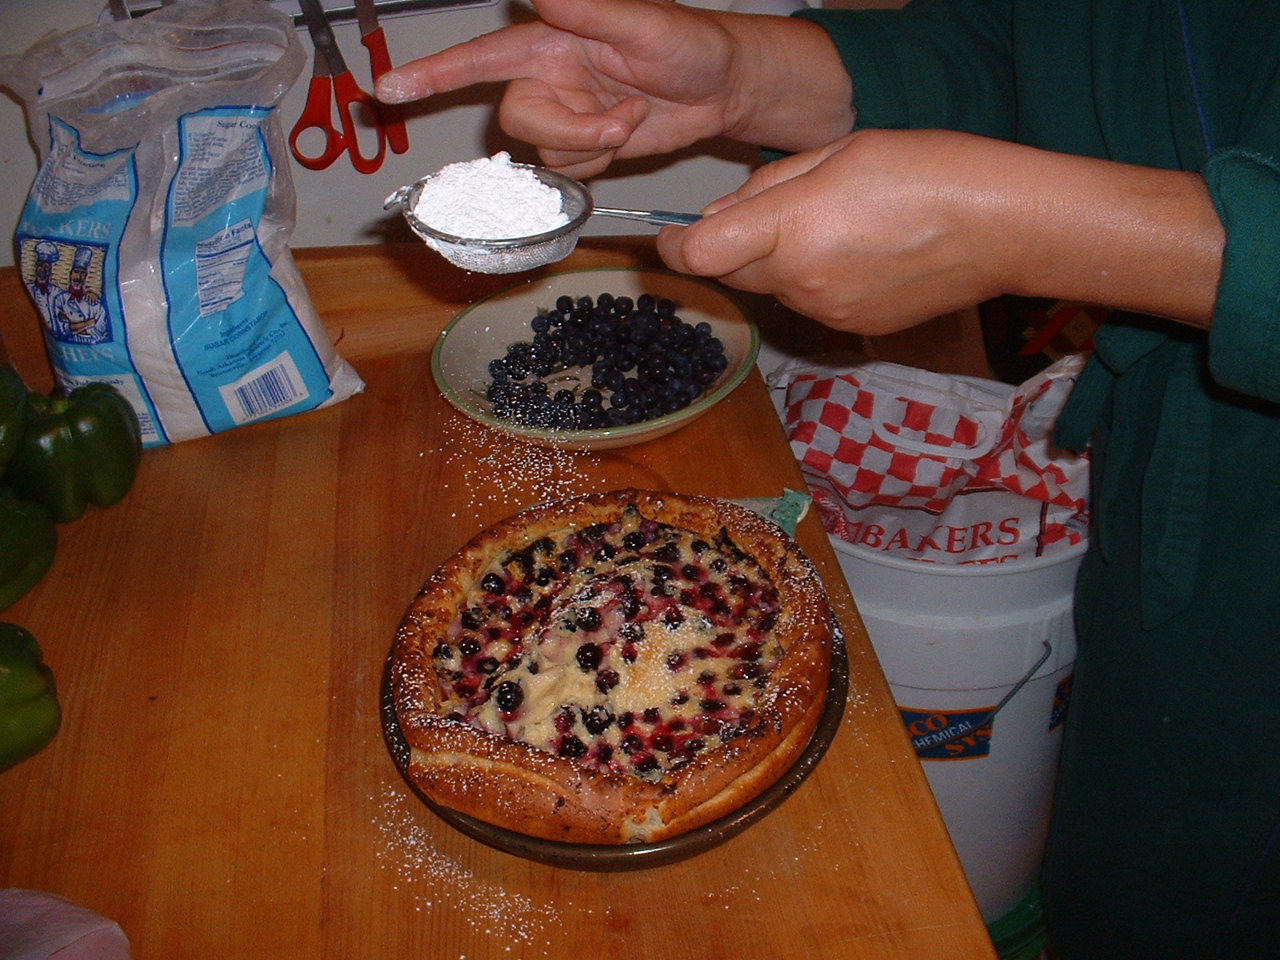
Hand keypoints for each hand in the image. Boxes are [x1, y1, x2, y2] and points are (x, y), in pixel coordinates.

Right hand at [376, 0, 851, 178]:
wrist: (720, 90)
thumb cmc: (687, 44)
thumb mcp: (644, 22)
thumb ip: (590, 8)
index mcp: (548, 42)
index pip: (478, 58)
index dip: (431, 74)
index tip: (387, 90)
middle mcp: (547, 78)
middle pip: (517, 120)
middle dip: (570, 131)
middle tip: (623, 117)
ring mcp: (564, 115)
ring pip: (544, 153)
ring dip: (591, 148)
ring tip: (631, 118)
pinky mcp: (583, 147)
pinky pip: (569, 172)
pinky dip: (599, 164)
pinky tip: (626, 136)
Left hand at [657, 128, 1223, 332]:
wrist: (1003, 227)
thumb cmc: (929, 172)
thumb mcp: (838, 154)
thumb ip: (768, 187)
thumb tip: (722, 216)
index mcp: (792, 229)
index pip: (701, 253)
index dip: (676, 247)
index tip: (673, 238)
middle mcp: (800, 281)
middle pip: (733, 272)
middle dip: (735, 246)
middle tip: (775, 211)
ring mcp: (826, 312)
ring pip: (773, 288)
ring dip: (780, 263)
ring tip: (835, 227)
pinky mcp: (852, 329)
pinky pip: (810, 304)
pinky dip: (815, 282)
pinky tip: (858, 255)